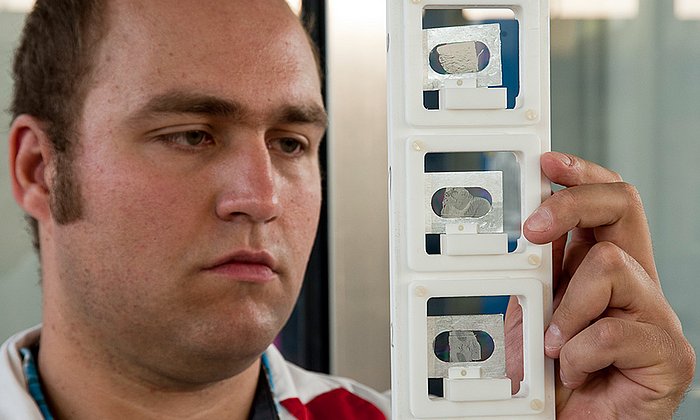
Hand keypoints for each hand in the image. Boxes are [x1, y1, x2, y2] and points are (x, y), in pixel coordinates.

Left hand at [519, 152, 695, 417]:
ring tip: (555, 345)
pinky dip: (578, 352)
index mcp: (602, 268)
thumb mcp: (532, 312)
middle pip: (624, 205)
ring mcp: (654, 315)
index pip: (607, 202)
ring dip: (567, 309)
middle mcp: (633, 283)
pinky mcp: (669, 354)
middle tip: (532, 230)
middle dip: (571, 204)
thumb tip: (521, 227)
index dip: (581, 174)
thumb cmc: (550, 377)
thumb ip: (536, 272)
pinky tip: (575, 371)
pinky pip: (613, 330)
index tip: (546, 162)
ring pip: (611, 266)